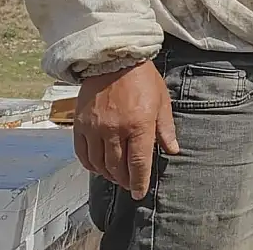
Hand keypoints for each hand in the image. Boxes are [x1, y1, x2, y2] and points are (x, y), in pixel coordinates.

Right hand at [74, 61, 179, 199]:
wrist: (114, 59)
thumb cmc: (143, 79)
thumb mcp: (162, 102)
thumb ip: (166, 129)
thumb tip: (172, 150)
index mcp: (139, 124)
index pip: (138, 162)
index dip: (139, 181)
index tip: (139, 193)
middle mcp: (115, 129)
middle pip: (117, 166)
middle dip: (124, 180)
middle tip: (130, 184)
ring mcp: (95, 128)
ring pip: (99, 163)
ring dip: (108, 174)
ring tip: (116, 176)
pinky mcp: (80, 124)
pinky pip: (82, 153)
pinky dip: (90, 164)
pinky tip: (98, 167)